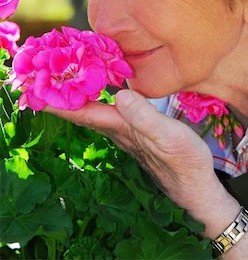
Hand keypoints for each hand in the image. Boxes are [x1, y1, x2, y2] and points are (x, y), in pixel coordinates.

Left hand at [45, 89, 232, 223]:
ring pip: (92, 112)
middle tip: (42, 78)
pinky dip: (95, 101)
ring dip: (75, 98)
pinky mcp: (134, 133)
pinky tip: (97, 93)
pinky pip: (106, 113)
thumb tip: (119, 96)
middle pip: (82, 112)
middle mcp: (118, 131)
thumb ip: (145, 117)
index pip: (83, 113)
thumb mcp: (169, 137)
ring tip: (63, 81)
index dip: (60, 101)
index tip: (36, 89)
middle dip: (61, 96)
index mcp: (122, 128)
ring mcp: (125, 133)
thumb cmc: (185, 162)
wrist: (194, 186)